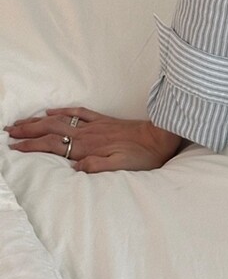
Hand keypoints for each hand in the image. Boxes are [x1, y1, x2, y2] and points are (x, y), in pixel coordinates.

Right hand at [4, 107, 184, 172]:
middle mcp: (87, 134)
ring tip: (22, 121)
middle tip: (9, 131)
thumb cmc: (143, 157)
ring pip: (60, 119)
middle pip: (51, 129)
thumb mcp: (121, 167)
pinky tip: (52, 110)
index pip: (52, 146)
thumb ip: (97, 167)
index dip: (32, 146)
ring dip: (39, 120)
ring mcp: (95, 125)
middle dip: (28, 130)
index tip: (14, 146)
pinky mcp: (104, 119)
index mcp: (88, 147)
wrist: (161, 137)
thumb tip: (75, 167)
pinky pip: (79, 111)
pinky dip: (63, 110)